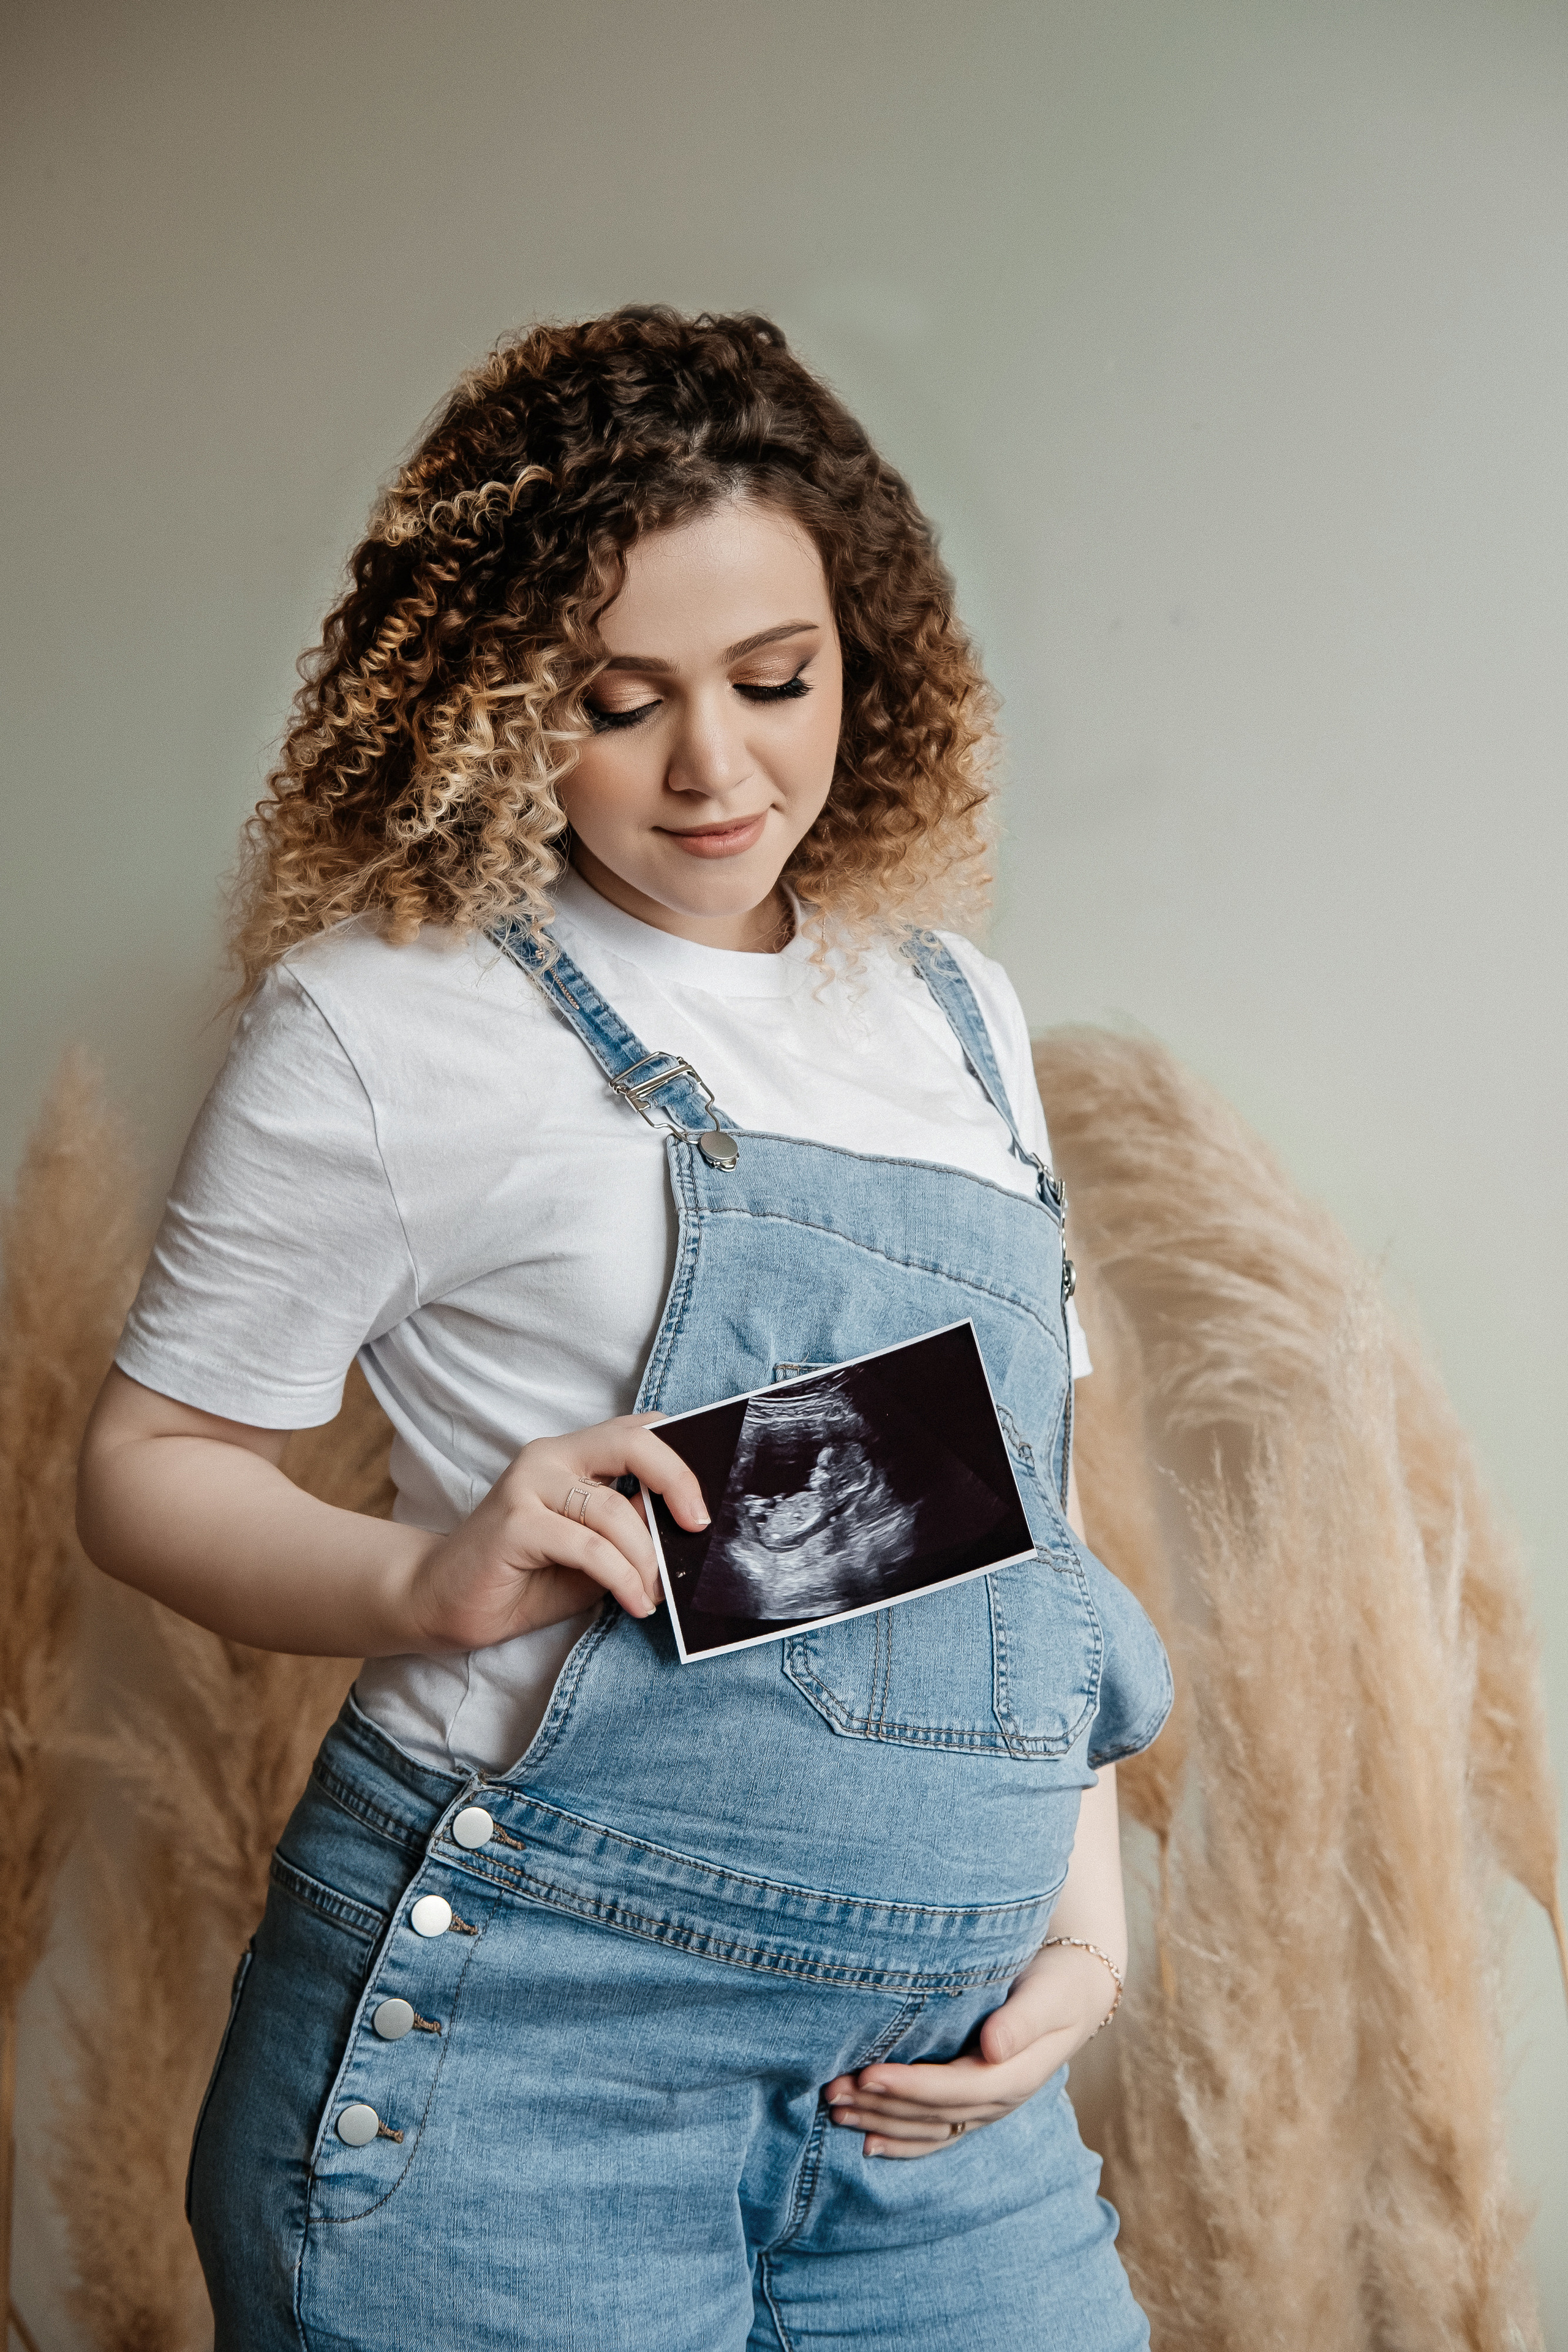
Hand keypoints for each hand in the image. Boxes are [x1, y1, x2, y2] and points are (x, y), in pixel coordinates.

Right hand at [404, 1414, 707, 1651]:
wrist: (439, 1603)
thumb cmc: (522, 1579)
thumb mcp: (592, 1553)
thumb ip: (629, 1531)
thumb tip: (684, 1528)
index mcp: (571, 1454)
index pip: (638, 1431)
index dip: (681, 1459)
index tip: (704, 1505)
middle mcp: (549, 1456)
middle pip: (633, 1445)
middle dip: (678, 1483)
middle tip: (698, 1529)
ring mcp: (528, 1485)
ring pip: (615, 1510)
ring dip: (647, 1560)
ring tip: (655, 1595)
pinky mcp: (514, 1522)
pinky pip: (589, 1547)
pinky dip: (622, 1578)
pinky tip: (635, 1603)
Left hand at [823, 1939, 1119, 2158]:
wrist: (1076, 1991)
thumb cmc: (1058, 1984)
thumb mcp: (1048, 1995)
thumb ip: (1022, 2021)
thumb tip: (993, 2048)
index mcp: (1015, 2075)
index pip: (954, 2088)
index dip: (910, 2086)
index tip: (868, 2074)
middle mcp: (998, 2100)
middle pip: (932, 2113)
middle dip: (881, 2106)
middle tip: (832, 2091)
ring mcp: (985, 2108)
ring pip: (928, 2127)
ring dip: (880, 2123)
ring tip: (834, 2110)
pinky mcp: (975, 2103)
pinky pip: (936, 2134)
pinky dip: (902, 2142)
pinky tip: (868, 2145)